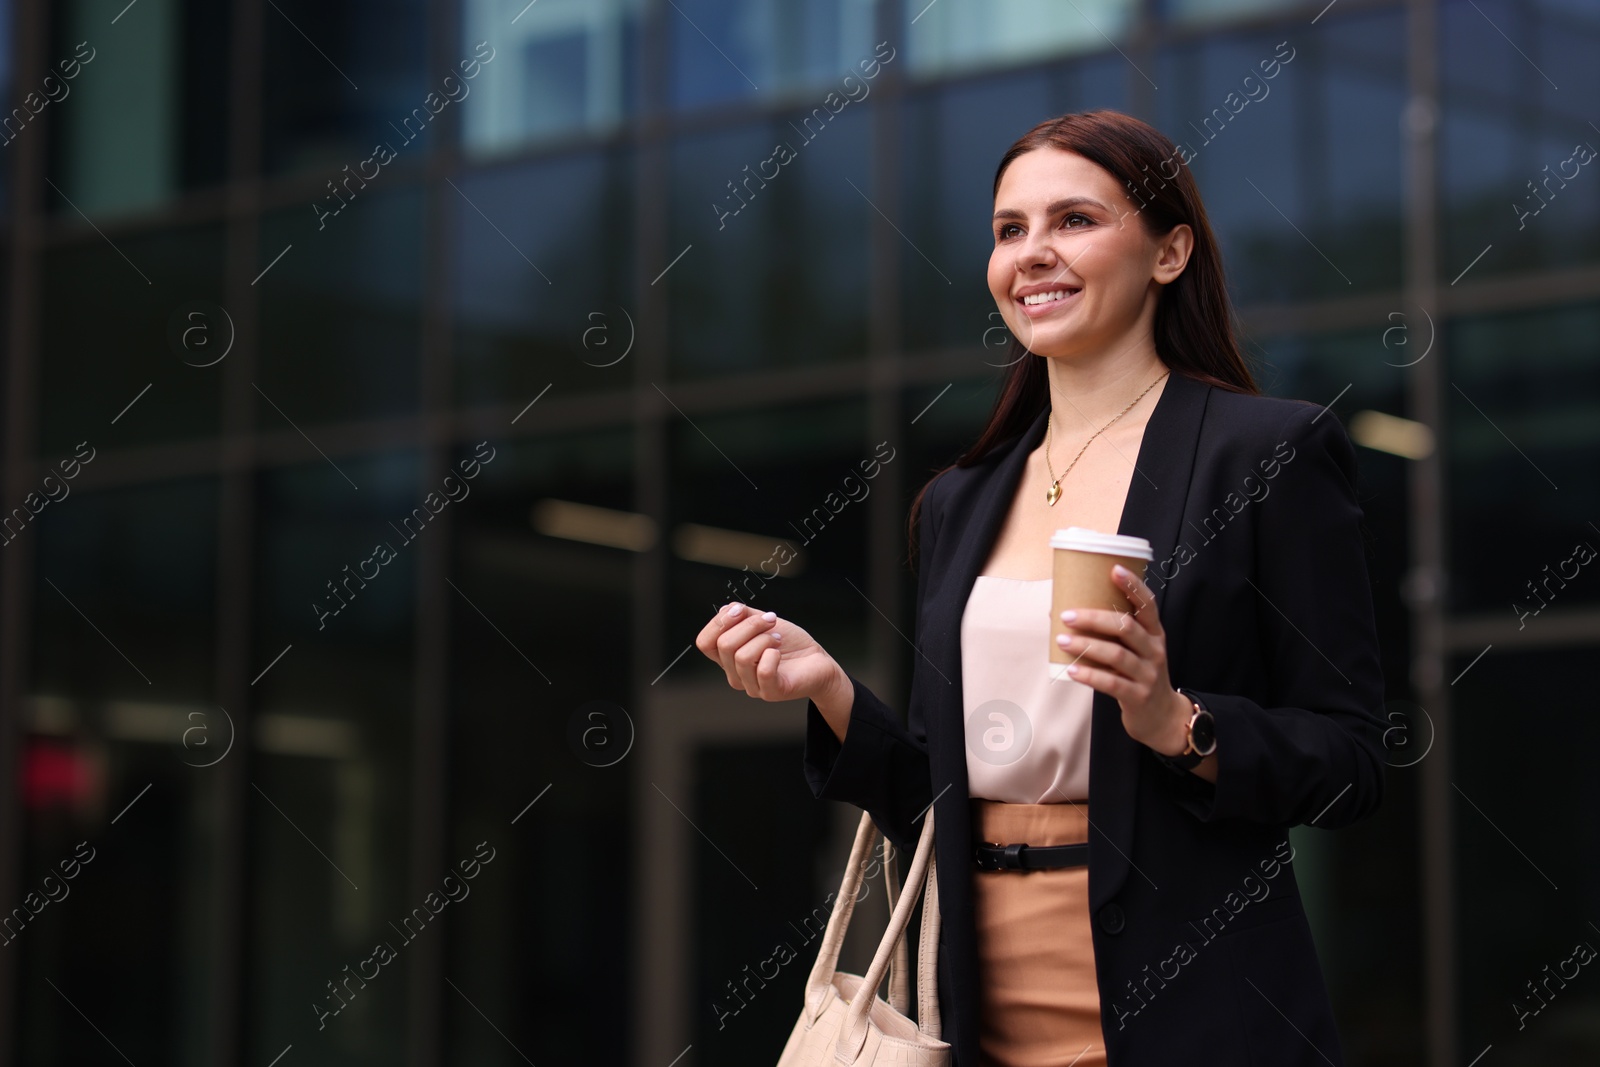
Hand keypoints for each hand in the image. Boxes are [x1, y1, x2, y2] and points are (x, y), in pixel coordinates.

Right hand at [695, 602, 844, 705]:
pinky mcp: (771, 692)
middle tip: (771, 619)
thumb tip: (727, 610)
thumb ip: (741, 615)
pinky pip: (763, 671)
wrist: (817, 660)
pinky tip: (779, 652)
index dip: (719, 622)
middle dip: (750, 625)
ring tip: (777, 638)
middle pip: (724, 645)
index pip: (704, 642)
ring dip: (764, 638)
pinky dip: (772, 654)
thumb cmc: (789, 643)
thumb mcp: (762, 622)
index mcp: (728, 658)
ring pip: (742, 657)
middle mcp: (735, 674)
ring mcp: (752, 686)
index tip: (742, 609)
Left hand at [1055, 564, 1189, 756]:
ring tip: (1062, 640)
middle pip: (1126, 628)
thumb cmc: (1139, 674)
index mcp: (1154, 633)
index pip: (1148, 604)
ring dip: (1087, 646)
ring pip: (1117, 655)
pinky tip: (1071, 670)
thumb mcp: (1135, 650)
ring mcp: (1148, 674)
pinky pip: (1112, 684)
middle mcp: (1154, 650)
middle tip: (1067, 615)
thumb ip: (1110, 633)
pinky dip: (1090, 675)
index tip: (1113, 569)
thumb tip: (1060, 611)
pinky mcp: (1139, 697)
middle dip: (1095, 619)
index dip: (1133, 586)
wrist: (1161, 717)